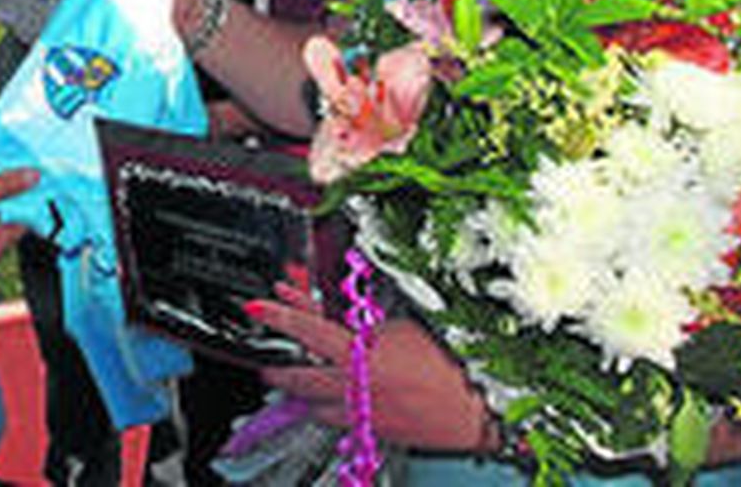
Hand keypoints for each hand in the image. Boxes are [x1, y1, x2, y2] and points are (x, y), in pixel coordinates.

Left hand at [255, 282, 492, 449]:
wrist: (482, 409)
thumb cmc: (452, 364)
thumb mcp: (404, 328)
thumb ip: (364, 326)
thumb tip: (339, 321)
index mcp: (361, 358)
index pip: (307, 329)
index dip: (279, 315)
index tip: (257, 307)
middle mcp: (354, 390)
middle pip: (296, 376)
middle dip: (275, 362)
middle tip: (265, 351)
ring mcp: (360, 415)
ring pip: (310, 404)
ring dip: (298, 387)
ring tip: (290, 373)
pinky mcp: (371, 432)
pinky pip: (334, 419)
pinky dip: (323, 405)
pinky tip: (326, 395)